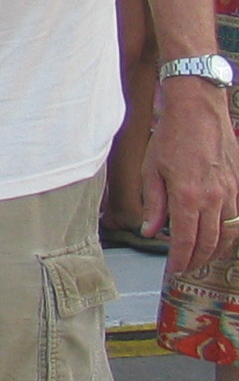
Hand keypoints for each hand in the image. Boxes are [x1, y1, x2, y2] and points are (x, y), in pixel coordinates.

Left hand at [143, 78, 238, 273]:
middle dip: (197, 260)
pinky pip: (237, 218)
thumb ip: (153, 204)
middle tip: (186, 269)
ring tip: (202, 259)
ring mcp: (230, 192)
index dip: (181, 259)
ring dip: (216, 251)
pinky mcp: (238, 185)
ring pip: (228, 233)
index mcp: (187, 196)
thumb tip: (150, 232)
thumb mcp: (151, 170)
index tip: (174, 270)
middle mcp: (213, 198)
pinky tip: (219, 238)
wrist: (198, 110)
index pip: (186, 240)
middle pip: (209, 242)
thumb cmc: (170, 137)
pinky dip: (229, 234)